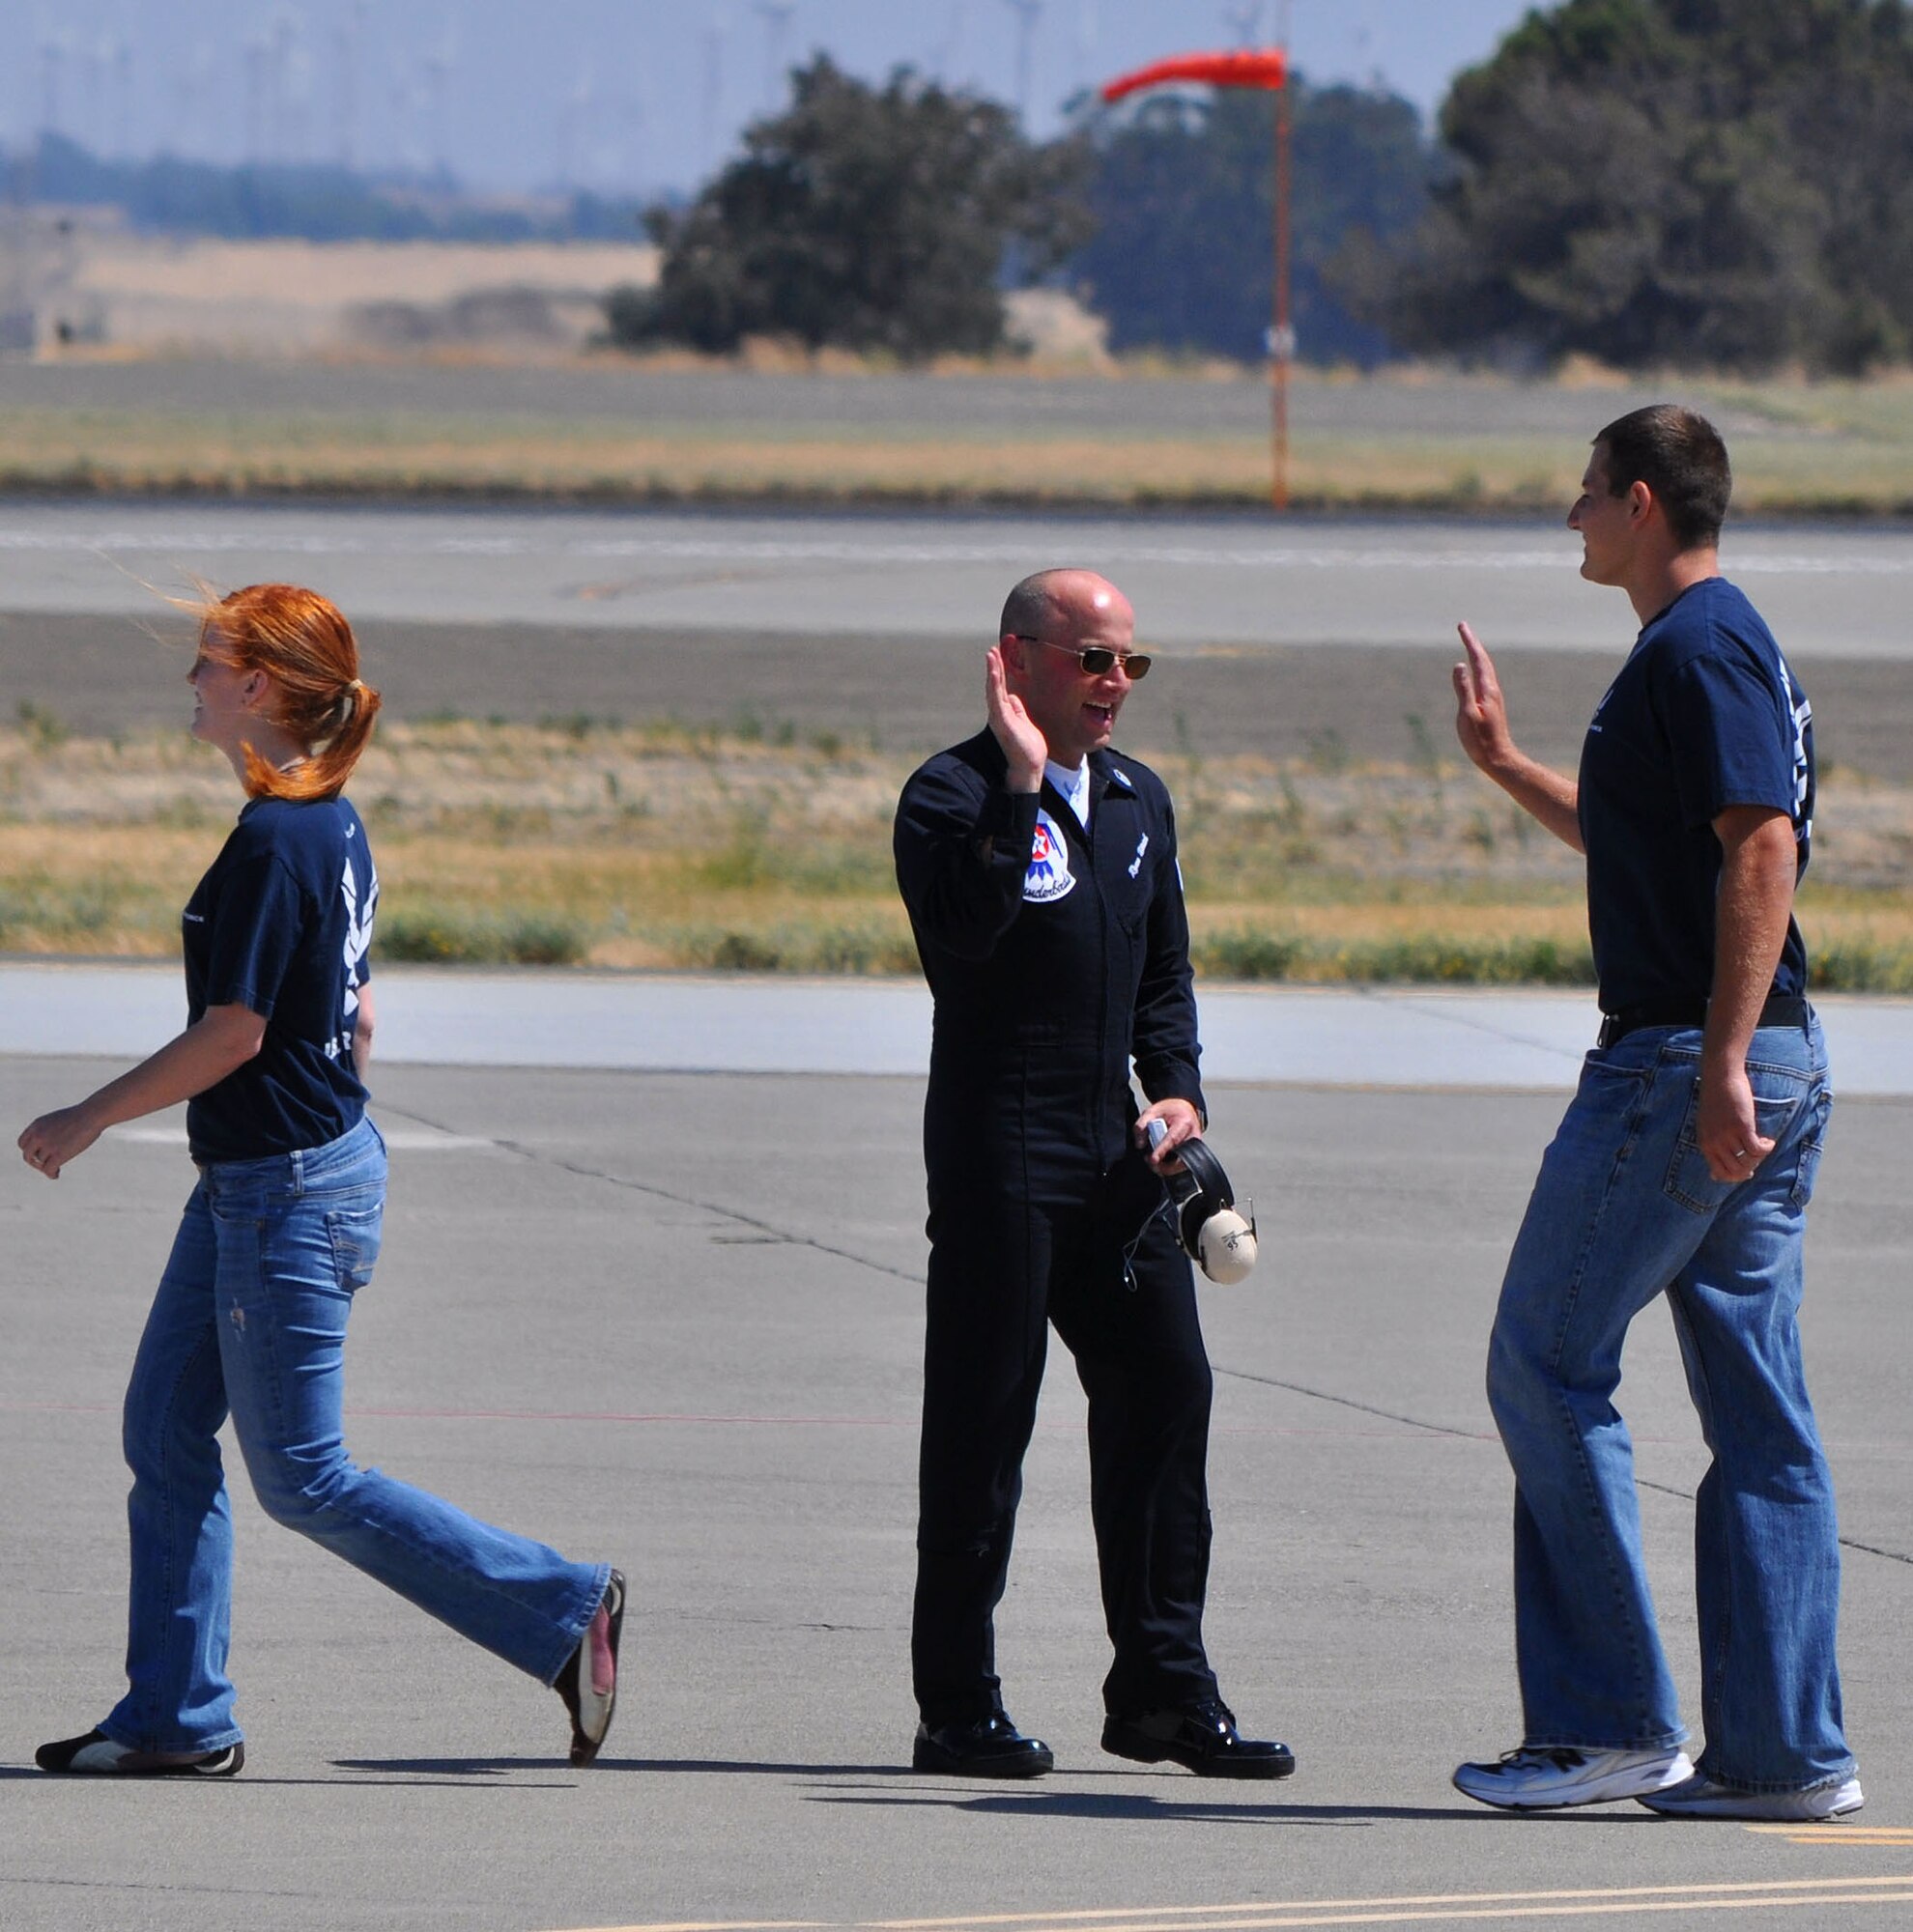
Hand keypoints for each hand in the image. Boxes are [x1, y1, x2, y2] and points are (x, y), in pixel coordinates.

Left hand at [18, 1105, 102, 1179]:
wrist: (92, 1115)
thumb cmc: (80, 1116)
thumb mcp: (57, 1120)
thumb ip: (47, 1131)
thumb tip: (46, 1146)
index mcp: (36, 1125)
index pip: (22, 1143)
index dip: (29, 1151)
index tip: (38, 1154)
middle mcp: (38, 1135)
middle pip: (27, 1155)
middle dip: (34, 1162)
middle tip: (44, 1165)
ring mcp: (48, 1145)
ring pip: (41, 1163)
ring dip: (47, 1167)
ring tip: (56, 1169)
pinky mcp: (58, 1154)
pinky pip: (48, 1170)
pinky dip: (51, 1174)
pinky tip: (56, 1175)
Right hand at [986, 644, 1046, 791]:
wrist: (1029, 767)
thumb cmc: (1027, 748)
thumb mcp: (1024, 722)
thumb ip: (1017, 709)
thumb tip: (1013, 697)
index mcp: (1005, 711)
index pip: (1001, 686)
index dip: (999, 671)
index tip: (997, 654)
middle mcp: (999, 713)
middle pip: (995, 685)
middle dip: (994, 666)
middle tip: (992, 649)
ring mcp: (999, 717)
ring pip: (994, 689)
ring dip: (992, 671)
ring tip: (991, 654)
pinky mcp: (1002, 722)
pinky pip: (996, 699)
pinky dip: (994, 684)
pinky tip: (994, 672)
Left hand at [1135, 1097, 1201, 1171]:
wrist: (1184, 1108)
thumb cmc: (1169, 1110)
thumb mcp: (1151, 1111)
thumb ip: (1141, 1125)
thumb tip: (1139, 1145)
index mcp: (1183, 1122)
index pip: (1173, 1139)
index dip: (1162, 1151)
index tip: (1153, 1160)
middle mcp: (1193, 1135)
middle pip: (1180, 1157)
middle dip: (1164, 1165)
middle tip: (1149, 1161)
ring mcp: (1195, 1146)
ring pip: (1183, 1165)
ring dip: (1167, 1168)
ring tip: (1155, 1161)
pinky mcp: (1194, 1152)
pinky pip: (1183, 1165)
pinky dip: (1172, 1168)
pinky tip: (1163, 1163)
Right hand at [1452, 622, 1514, 775]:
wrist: (1498, 757)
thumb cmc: (1480, 740)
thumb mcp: (1467, 715)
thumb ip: (1463, 689)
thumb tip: (1459, 664)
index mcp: (1486, 690)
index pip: (1477, 659)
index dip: (1469, 641)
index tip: (1462, 626)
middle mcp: (1492, 690)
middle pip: (1483, 660)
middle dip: (1472, 643)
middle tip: (1463, 628)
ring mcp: (1492, 697)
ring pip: (1484, 669)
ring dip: (1476, 654)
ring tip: (1469, 644)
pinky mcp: (1490, 705)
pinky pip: (1483, 678)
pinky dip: (1477, 668)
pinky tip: (1474, 672)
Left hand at [1695, 1065, 1774, 1183]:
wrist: (1719, 1078)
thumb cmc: (1716, 1102)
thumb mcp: (1708, 1128)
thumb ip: (1712, 1149)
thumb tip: (1715, 1177)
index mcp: (1705, 1145)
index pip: (1721, 1174)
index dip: (1737, 1177)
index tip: (1749, 1171)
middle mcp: (1714, 1144)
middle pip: (1737, 1171)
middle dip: (1751, 1167)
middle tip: (1758, 1155)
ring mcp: (1727, 1136)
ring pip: (1749, 1161)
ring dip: (1761, 1156)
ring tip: (1764, 1143)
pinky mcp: (1742, 1127)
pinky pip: (1758, 1149)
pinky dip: (1767, 1148)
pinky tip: (1769, 1141)